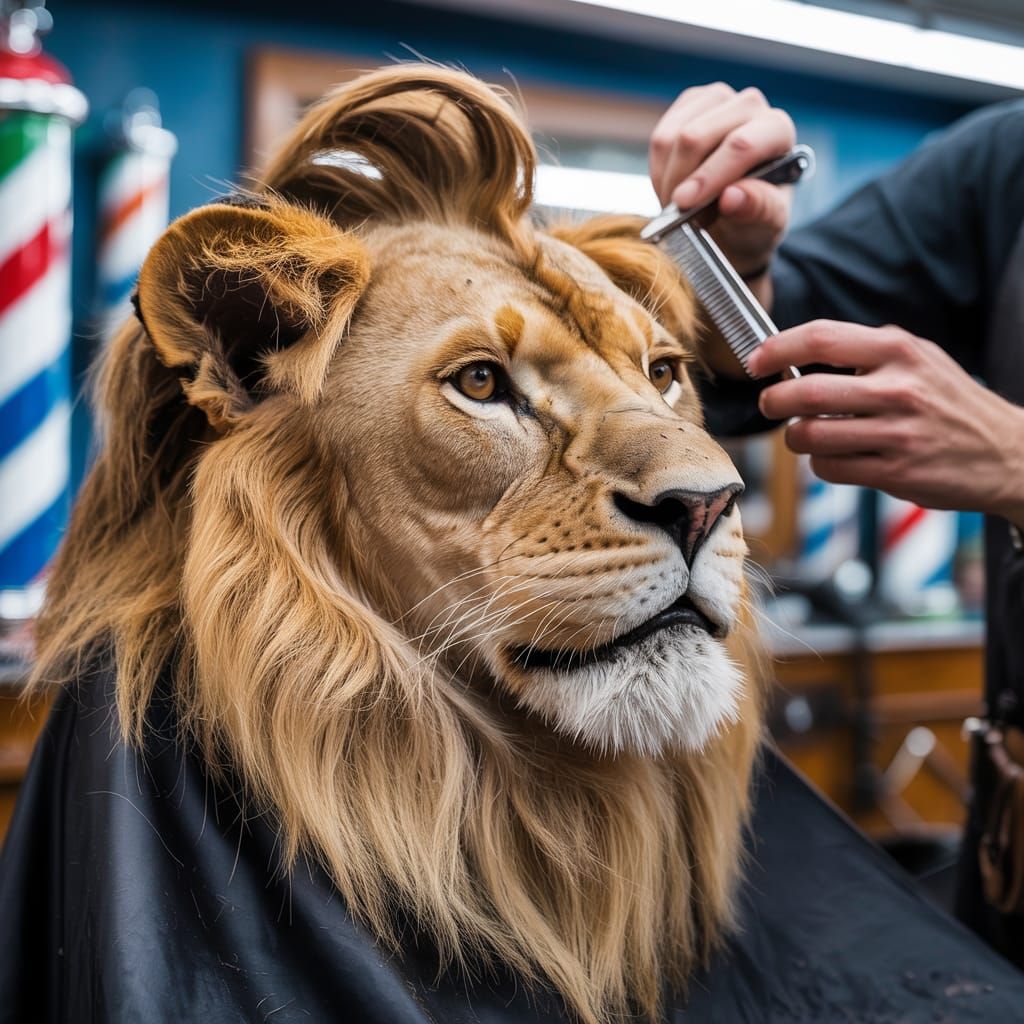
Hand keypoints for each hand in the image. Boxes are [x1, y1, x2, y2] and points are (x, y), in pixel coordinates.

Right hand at [649, 82, 795, 278]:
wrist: (737, 216)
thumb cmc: (756, 219)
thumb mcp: (766, 225)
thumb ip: (757, 210)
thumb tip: (730, 197)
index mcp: (778, 130)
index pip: (741, 145)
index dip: (709, 175)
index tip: (684, 204)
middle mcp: (750, 105)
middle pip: (696, 136)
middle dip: (680, 181)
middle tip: (679, 215)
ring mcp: (717, 99)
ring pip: (671, 137)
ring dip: (667, 179)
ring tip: (678, 206)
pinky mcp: (690, 103)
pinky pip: (659, 137)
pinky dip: (659, 171)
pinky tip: (672, 188)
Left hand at [748, 320, 1023, 524]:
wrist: (1008, 451)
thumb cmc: (949, 403)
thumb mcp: (918, 359)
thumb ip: (864, 353)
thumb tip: (794, 356)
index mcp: (899, 351)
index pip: (820, 338)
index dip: (776, 348)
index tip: (755, 362)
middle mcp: (898, 389)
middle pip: (805, 392)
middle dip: (773, 400)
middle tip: (770, 404)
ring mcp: (897, 433)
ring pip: (811, 435)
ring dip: (795, 437)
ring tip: (805, 433)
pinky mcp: (895, 472)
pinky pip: (829, 468)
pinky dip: (820, 463)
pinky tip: (836, 456)